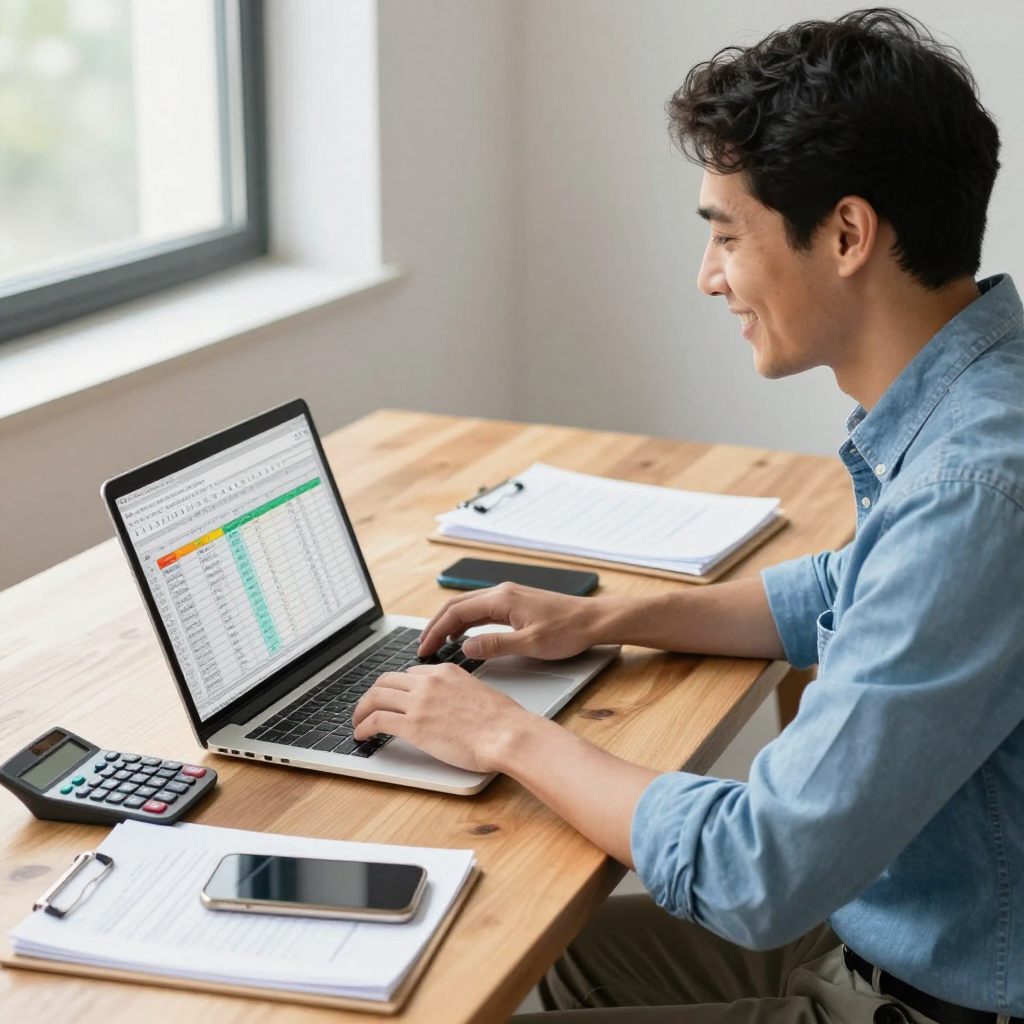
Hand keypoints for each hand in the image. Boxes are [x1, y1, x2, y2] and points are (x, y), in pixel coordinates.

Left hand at [351, 663, 530, 772]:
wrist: (506, 734)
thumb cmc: (503, 721)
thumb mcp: (480, 693)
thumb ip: (459, 694)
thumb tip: (453, 707)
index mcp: (446, 671)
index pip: (411, 673)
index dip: (398, 687)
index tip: (394, 698)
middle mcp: (429, 681)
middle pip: (386, 680)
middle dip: (373, 694)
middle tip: (368, 707)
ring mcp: (419, 702)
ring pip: (375, 697)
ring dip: (361, 710)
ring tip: (357, 722)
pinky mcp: (413, 725)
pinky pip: (377, 720)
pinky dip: (363, 726)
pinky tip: (361, 735)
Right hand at [418, 582, 606, 660]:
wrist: (594, 620)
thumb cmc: (568, 631)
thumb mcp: (531, 644)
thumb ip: (495, 645)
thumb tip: (465, 647)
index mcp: (502, 598)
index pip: (456, 612)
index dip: (436, 631)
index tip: (424, 649)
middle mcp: (502, 592)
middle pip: (457, 605)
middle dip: (436, 625)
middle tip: (423, 647)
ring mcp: (509, 596)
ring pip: (469, 606)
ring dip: (450, 623)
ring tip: (437, 643)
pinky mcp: (516, 603)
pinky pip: (482, 609)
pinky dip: (466, 621)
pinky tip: (464, 635)